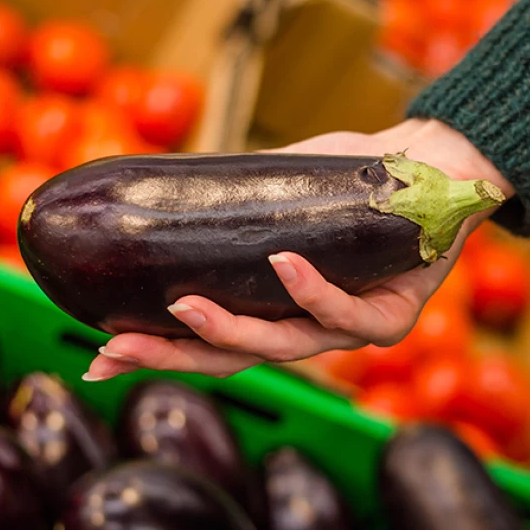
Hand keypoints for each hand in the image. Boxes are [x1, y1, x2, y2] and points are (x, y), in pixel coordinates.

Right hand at [81, 118, 511, 380]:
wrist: (432, 169)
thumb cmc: (353, 182)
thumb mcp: (283, 190)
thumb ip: (235, 203)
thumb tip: (158, 184)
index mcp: (279, 313)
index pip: (210, 346)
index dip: (156, 354)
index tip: (97, 359)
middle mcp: (311, 333)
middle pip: (234, 361)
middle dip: (171, 358)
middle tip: (115, 350)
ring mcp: (352, 332)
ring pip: (285, 346)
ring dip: (232, 329)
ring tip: (187, 306)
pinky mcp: (395, 317)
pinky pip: (348, 315)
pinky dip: (311, 290)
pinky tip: (282, 266)